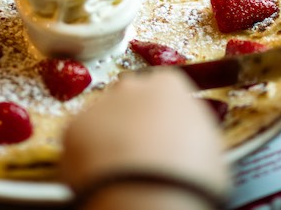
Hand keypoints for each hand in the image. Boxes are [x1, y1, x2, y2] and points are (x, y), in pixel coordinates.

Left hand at [61, 68, 229, 208]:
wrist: (148, 196)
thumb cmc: (190, 175)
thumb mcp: (208, 143)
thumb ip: (190, 124)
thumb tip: (183, 132)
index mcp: (168, 85)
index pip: (164, 84)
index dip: (164, 107)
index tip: (166, 127)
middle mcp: (131, 87)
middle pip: (129, 94)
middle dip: (133, 114)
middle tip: (141, 146)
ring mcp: (99, 105)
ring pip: (103, 116)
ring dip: (109, 133)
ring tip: (120, 165)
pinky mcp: (73, 128)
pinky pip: (81, 137)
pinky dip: (86, 153)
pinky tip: (101, 172)